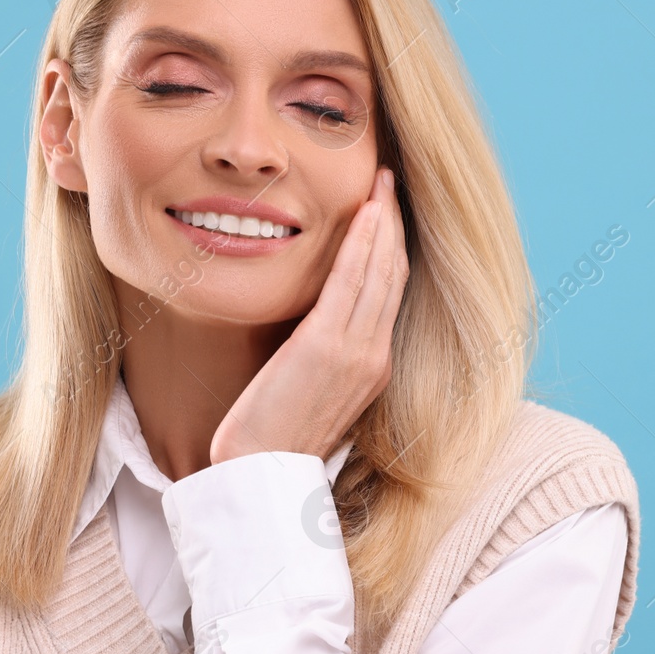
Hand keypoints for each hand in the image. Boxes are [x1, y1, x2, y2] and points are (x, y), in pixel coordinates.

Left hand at [209, 166, 408, 464]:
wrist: (260, 474)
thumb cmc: (273, 438)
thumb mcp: (309, 391)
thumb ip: (322, 356)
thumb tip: (311, 326)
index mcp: (374, 367)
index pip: (391, 292)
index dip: (393, 246)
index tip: (386, 210)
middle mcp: (374, 356)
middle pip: (393, 273)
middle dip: (394, 221)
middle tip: (388, 179)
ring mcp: (356, 352)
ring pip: (380, 271)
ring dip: (382, 220)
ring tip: (380, 182)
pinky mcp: (326, 347)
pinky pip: (351, 283)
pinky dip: (361, 244)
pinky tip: (364, 213)